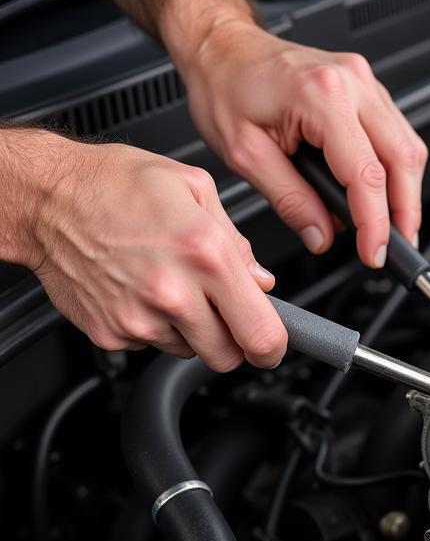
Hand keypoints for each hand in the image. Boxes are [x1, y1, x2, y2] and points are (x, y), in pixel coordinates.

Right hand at [7, 131, 286, 370]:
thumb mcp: (193, 188)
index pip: (260, 332)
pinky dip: (155, 327)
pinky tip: (141, 291)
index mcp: (204, 254)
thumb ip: (237, 241)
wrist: (45, 197)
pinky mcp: (110, 333)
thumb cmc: (113, 183)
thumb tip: (260, 280)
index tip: (273, 345)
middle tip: (220, 312)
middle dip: (232, 341)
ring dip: (191, 331)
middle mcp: (172, 291)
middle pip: (226, 357)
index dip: (274, 347)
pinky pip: (151, 346)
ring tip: (170, 287)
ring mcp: (138, 317)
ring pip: (190, 352)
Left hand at [178, 19, 426, 267]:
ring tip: (390, 227)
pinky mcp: (367, 88)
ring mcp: (364, 81)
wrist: (221, 45)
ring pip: (408, 146)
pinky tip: (382, 194)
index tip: (374, 252)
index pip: (366, 174)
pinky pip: (397, 133)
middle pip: (403, 158)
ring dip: (405, 192)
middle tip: (396, 247)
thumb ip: (289, 200)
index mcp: (321, 95)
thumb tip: (321, 235)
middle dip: (406, 211)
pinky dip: (395, 169)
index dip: (375, 222)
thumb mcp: (244, 154)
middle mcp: (352, 82)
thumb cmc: (225, 85)